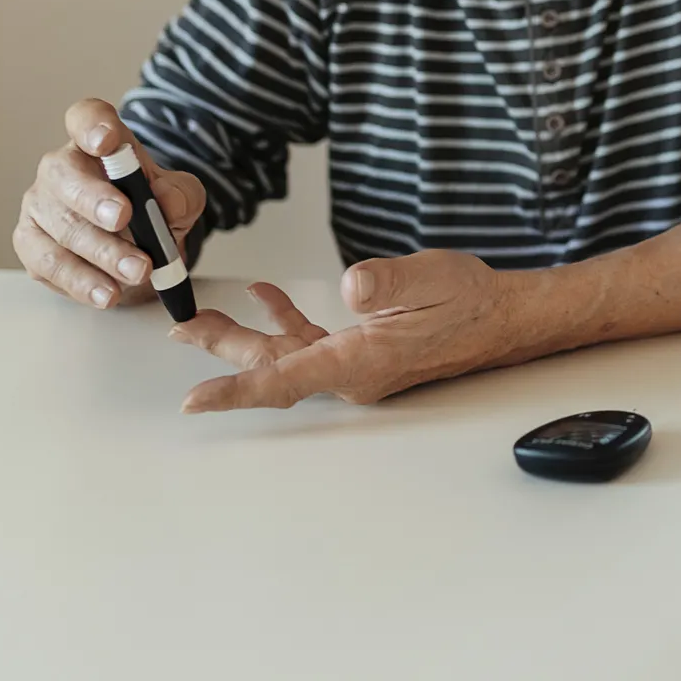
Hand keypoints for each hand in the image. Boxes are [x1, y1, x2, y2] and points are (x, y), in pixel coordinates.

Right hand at [12, 98, 205, 309]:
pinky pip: (51, 265)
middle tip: (124, 217)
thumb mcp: (180, 197)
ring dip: (100, 252)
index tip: (107, 142)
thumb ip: (180, 194)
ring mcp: (40, 206)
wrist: (138, 247)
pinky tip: (107, 292)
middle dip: (94, 198)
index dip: (93, 126)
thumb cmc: (151, 208)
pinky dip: (82, 282)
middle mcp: (60, 168)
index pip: (85, 118)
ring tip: (137, 270)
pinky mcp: (31, 246)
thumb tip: (166, 201)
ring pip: (61, 227)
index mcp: (96, 141)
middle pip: (64, 174)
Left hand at [169, 251, 521, 411]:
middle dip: (222, 351)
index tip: (193, 402)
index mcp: (360, 361)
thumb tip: (351, 287)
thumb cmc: (469, 300)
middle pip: (272, 367)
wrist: (501, 317)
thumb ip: (388, 283)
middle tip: (179, 330)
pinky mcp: (361, 349)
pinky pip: (309, 339)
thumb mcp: (430, 278)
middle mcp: (350, 371)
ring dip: (243, 335)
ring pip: (285, 353)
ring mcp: (354, 362)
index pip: (285, 381)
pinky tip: (265, 296)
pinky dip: (283, 317)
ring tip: (201, 319)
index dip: (235, 392)